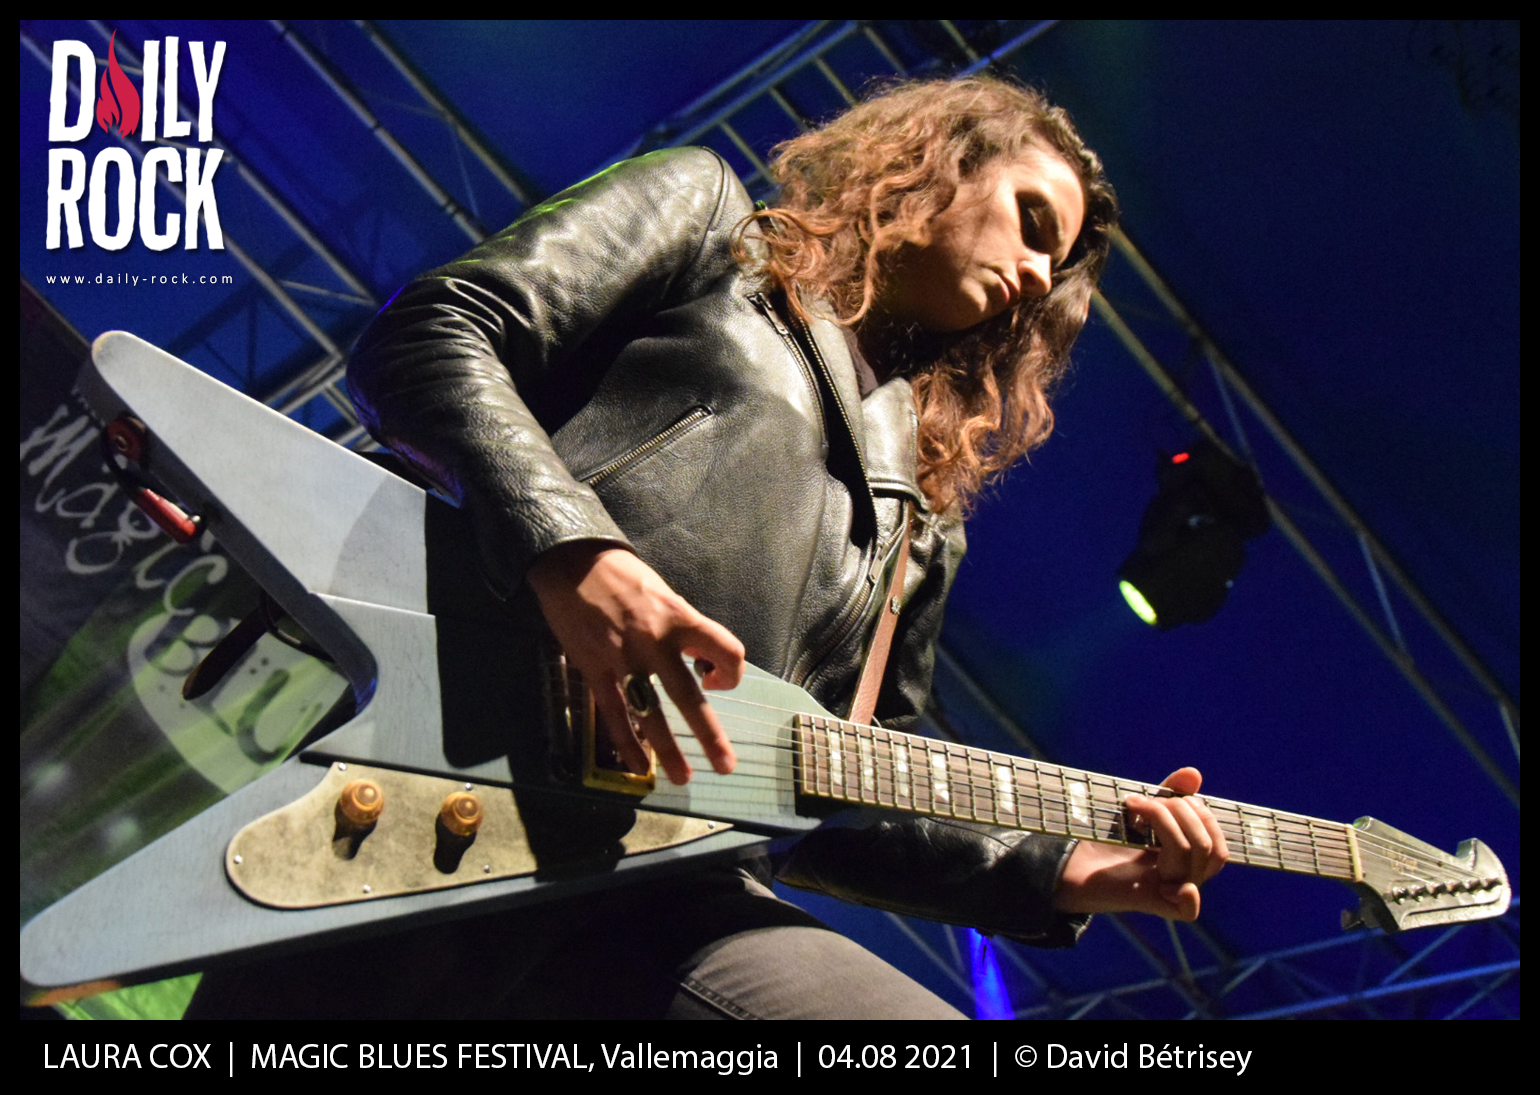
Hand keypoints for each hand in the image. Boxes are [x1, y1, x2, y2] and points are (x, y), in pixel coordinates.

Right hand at [525, 542, 744, 784]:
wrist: (573, 563)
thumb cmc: (625, 577)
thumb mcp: (665, 595)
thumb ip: (684, 629)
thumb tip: (698, 663)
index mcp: (681, 617)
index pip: (727, 650)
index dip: (732, 672)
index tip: (716, 681)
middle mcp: (657, 640)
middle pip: (692, 695)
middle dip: (711, 736)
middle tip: (725, 766)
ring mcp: (624, 658)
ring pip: (653, 713)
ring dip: (670, 751)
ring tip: (683, 778)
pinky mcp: (595, 670)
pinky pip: (616, 716)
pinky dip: (629, 745)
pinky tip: (640, 768)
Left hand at [1053, 767, 1228, 920]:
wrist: (1077, 865)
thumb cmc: (1112, 839)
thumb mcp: (1143, 811)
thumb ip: (1169, 794)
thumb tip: (1194, 773)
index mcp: (1190, 857)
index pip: (1216, 840)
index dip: (1200, 812)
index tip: (1166, 796)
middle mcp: (1187, 876)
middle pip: (1206, 845)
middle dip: (1177, 811)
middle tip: (1139, 801)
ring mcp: (1172, 891)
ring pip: (1190, 854)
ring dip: (1163, 820)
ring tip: (1133, 807)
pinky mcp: (1154, 904)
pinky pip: (1188, 909)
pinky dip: (1188, 897)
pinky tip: (1173, 886)